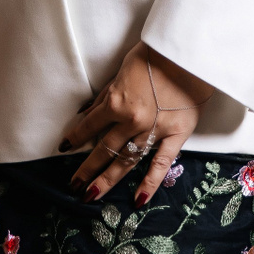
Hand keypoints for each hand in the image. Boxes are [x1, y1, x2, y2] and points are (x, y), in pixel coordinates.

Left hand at [59, 43, 214, 205]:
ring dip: (108, 179)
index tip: (64, 147)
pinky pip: (161, 163)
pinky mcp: (176, 134)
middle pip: (104, 149)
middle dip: (86, 169)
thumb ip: (105, 96)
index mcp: (116, 102)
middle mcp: (131, 120)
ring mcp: (154, 130)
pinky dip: (149, 183)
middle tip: (74, 185)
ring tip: (91, 195)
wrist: (188, 53)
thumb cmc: (154, 57)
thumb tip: (85, 113)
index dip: (76, 136)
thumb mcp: (121, 72)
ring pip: (126, 160)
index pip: (90, 125)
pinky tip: (138, 200)